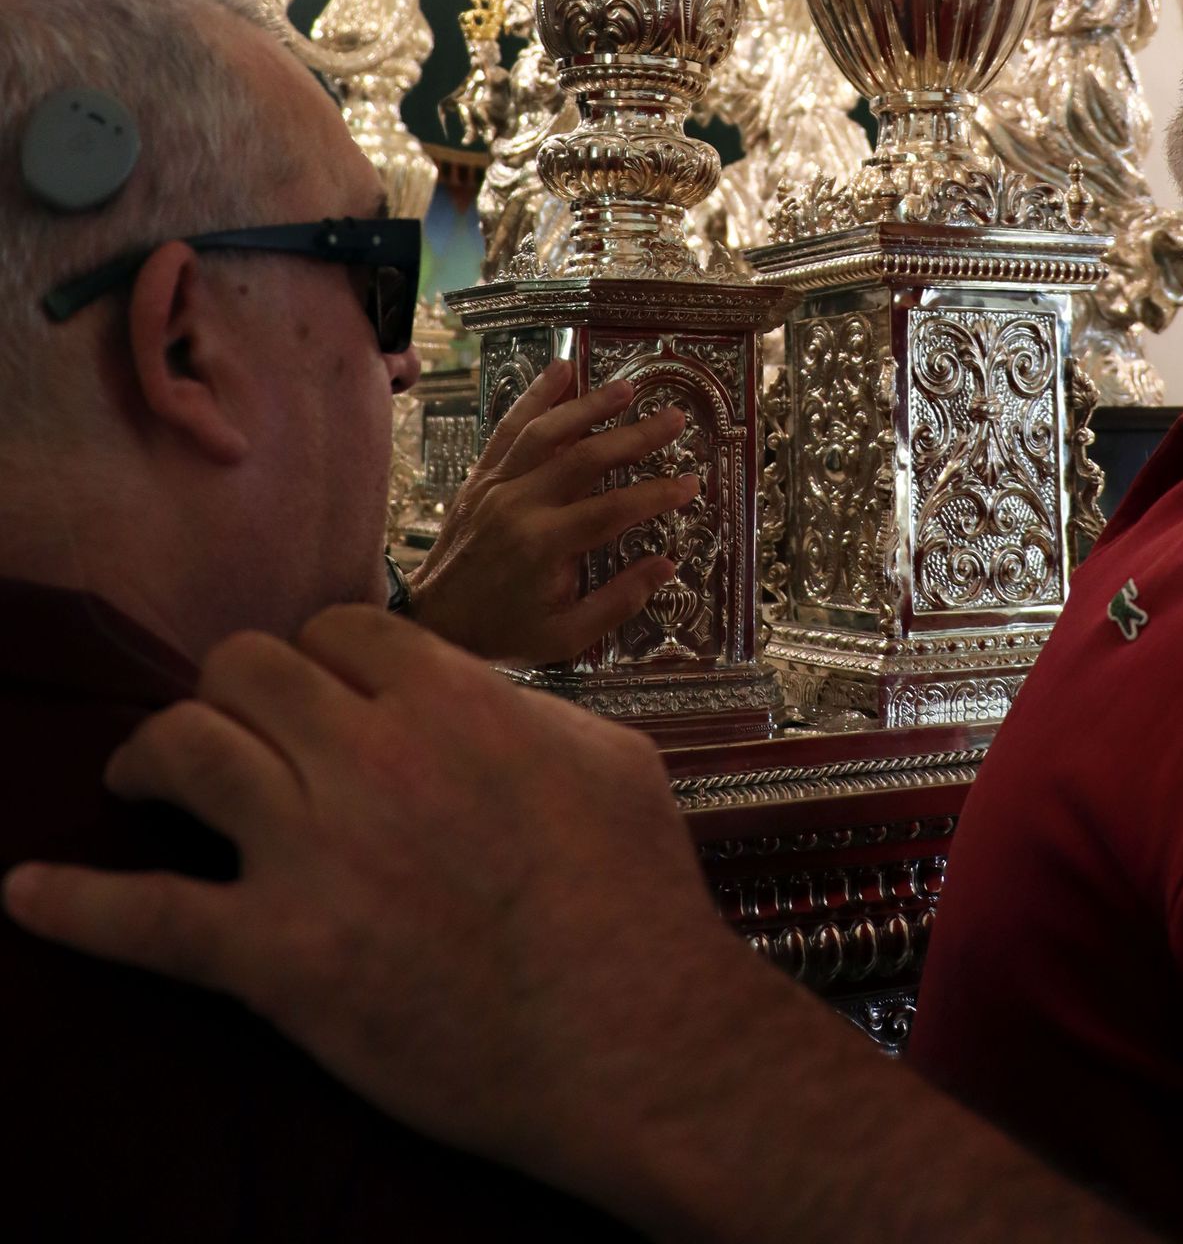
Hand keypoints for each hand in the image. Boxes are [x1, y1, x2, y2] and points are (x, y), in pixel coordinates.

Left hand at [3, 617, 1159, 1243]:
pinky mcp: (278, 960)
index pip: (338, 627)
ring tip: (146, 779)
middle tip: (239, 730)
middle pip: (247, 667)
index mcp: (450, 697)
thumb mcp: (605, 755)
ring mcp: (314, 855)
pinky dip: (77, 904)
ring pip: (187, 749)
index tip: (320, 689)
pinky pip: (149, 919)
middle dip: (237, 689)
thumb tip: (488, 700)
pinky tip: (26, 894)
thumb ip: (526, 710)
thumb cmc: (637, 895)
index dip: (321, 654)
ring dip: (155, 755)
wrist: (632, 1038)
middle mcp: (368, 754)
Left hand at [406, 361, 696, 663]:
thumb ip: (617, 602)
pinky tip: (560, 370)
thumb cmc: (504, 632)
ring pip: (545, 431)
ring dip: (588, 405)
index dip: (656, 494)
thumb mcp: (565, 636)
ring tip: (626, 387)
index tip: (690, 483)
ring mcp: (496, 485)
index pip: (612, 510)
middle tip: (673, 417)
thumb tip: (666, 565)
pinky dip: (534, 396)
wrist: (433, 621)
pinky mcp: (480, 476)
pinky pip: (507, 428)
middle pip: (585, 458)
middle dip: (635, 436)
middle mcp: (519, 506)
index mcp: (544, 546)